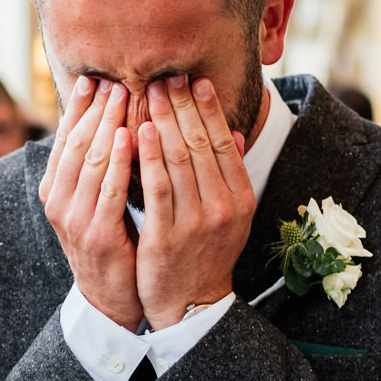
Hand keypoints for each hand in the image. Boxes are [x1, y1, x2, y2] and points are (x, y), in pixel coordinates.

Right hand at [39, 78, 141, 327]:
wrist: (110, 296)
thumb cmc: (111, 241)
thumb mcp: (95, 200)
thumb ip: (98, 166)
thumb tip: (110, 120)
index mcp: (54, 190)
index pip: (64, 139)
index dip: (77, 107)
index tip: (92, 79)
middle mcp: (57, 201)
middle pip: (76, 143)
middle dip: (95, 109)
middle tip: (114, 79)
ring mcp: (74, 219)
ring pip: (91, 160)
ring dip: (108, 124)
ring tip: (125, 96)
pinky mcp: (96, 234)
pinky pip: (109, 189)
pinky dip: (119, 160)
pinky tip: (132, 135)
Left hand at [135, 76, 254, 329]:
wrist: (191, 304)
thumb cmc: (206, 253)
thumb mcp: (230, 216)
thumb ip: (231, 175)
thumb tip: (234, 133)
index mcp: (240, 198)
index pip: (223, 142)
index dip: (209, 109)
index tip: (196, 80)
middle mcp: (222, 207)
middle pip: (201, 144)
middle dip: (183, 106)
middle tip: (167, 76)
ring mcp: (195, 221)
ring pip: (179, 160)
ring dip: (164, 121)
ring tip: (150, 92)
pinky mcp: (166, 235)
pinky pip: (156, 188)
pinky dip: (149, 156)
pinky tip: (140, 131)